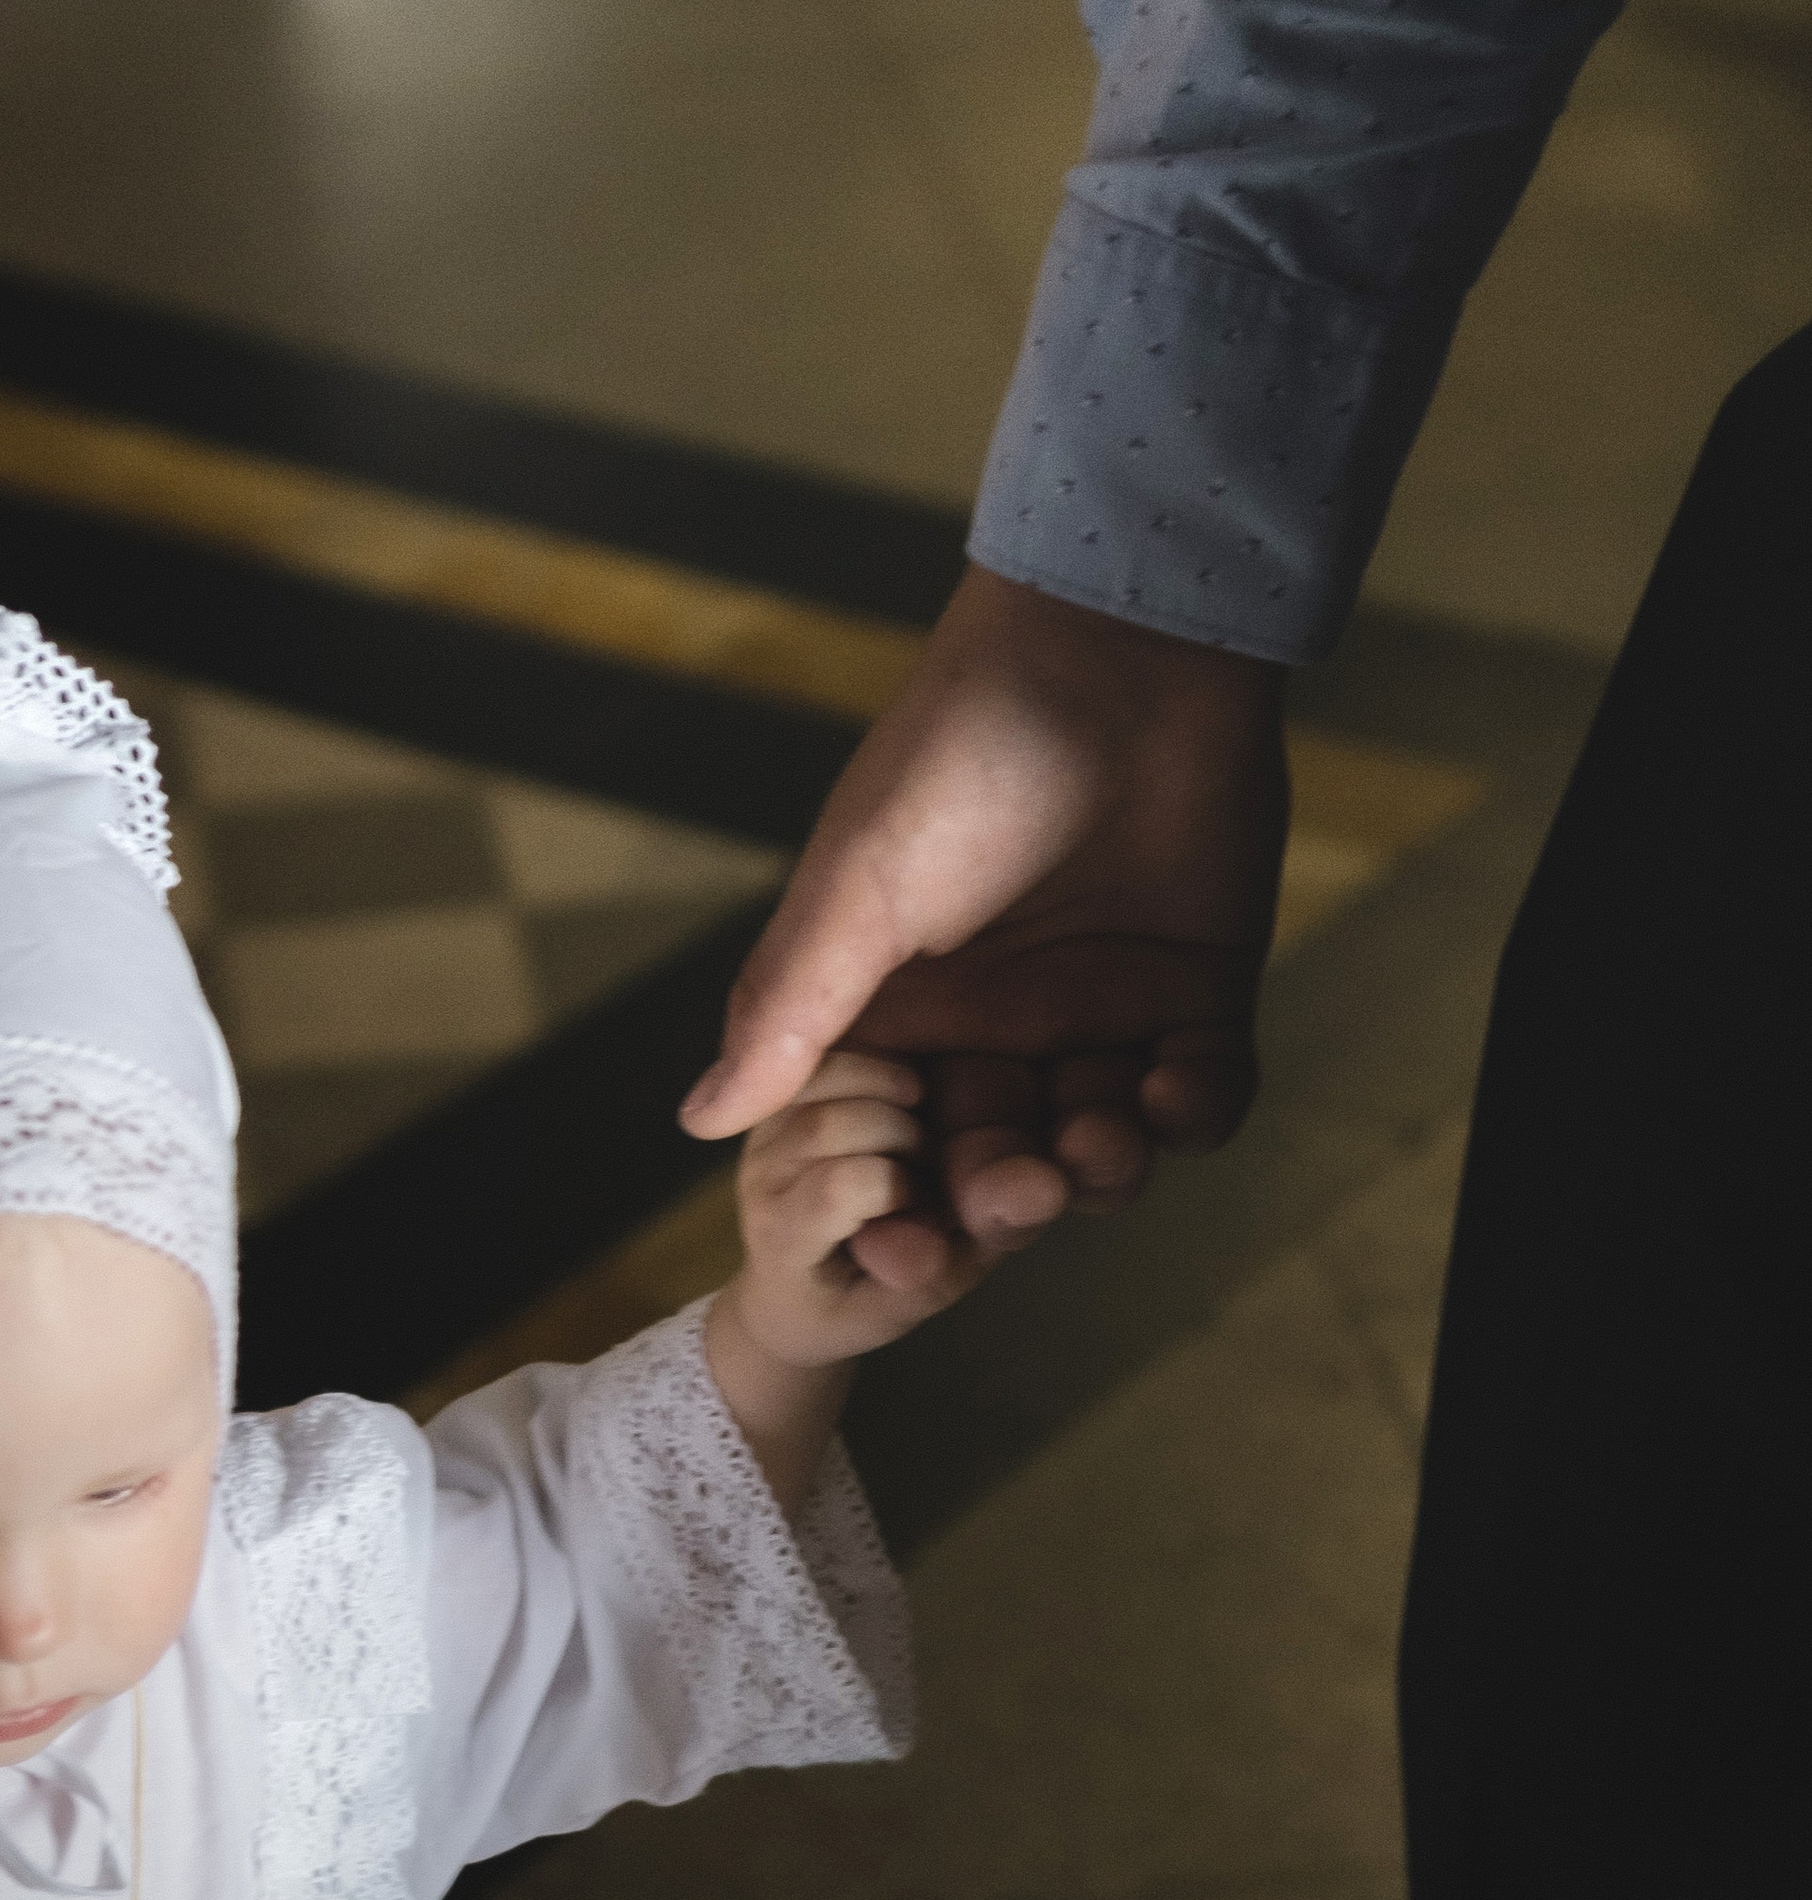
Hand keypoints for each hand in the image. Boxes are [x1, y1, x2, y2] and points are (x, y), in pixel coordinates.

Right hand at [680, 565, 1288, 1276]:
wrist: (1116, 650)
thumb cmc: (959, 757)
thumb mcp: (856, 892)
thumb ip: (788, 1013)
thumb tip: (696, 1121)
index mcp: (906, 1012)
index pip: (896, 1147)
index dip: (899, 1212)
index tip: (905, 1250)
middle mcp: (1001, 1024)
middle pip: (1002, 1165)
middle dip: (1007, 1201)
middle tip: (1017, 1192)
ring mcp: (1102, 1006)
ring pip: (1102, 1146)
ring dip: (1101, 1169)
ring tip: (1097, 1142)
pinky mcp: (1198, 986)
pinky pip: (1203, 1092)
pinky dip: (1192, 1116)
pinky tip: (1170, 1100)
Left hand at [727, 1050, 984, 1368]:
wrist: (792, 1296)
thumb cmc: (855, 1304)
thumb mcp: (910, 1304)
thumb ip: (945, 1260)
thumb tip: (989, 1203)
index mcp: (787, 1240)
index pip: (842, 1186)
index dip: (898, 1184)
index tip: (917, 1205)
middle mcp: (762, 1181)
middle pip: (831, 1124)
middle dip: (900, 1133)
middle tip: (924, 1161)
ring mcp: (760, 1136)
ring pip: (823, 1080)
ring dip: (886, 1090)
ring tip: (914, 1122)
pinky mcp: (773, 1102)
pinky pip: (818, 1059)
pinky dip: (869, 1063)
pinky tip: (898, 1091)